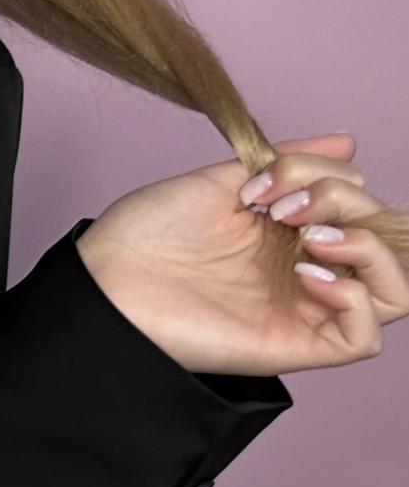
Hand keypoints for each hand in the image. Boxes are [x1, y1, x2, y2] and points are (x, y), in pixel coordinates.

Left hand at [74, 132, 406, 375]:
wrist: (106, 279)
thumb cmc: (148, 233)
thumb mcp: (223, 181)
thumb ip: (288, 163)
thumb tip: (347, 141)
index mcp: (293, 231)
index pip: (365, 207)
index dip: (336, 182)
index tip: (268, 180)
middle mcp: (308, 269)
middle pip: (386, 241)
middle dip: (349, 205)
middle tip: (283, 206)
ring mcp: (305, 308)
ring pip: (397, 292)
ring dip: (371, 251)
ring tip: (311, 238)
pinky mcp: (296, 345)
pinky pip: (366, 338)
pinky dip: (355, 299)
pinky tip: (307, 274)